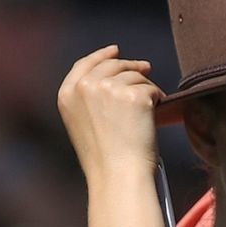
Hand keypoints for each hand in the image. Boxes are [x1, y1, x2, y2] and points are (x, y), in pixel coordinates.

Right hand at [56, 46, 161, 181]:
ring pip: (134, 75)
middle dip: (131, 66)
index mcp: (67, 94)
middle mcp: (85, 86)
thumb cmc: (104, 161)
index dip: (102, 55)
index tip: (115, 50)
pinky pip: (151, 88)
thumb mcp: (83, 125)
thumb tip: (113, 79)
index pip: (85, 64)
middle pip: (112, 64)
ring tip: (150, 110)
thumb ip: (89, 100)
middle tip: (146, 69)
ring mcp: (108, 88)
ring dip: (146, 88)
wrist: (118, 176)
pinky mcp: (133, 95)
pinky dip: (158, 99)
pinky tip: (156, 115)